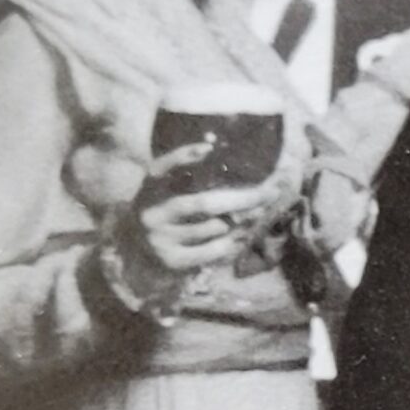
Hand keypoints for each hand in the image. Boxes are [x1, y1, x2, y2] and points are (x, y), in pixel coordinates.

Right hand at [115, 146, 275, 295]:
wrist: (138, 251)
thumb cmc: (168, 212)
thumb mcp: (168, 190)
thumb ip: (188, 173)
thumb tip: (214, 147)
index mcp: (150, 188)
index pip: (163, 167)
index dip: (183, 156)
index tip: (208, 148)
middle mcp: (152, 212)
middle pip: (205, 204)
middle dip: (244, 198)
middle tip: (271, 193)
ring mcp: (160, 239)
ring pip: (216, 227)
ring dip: (238, 222)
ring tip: (247, 218)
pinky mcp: (173, 261)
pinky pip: (216, 250)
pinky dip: (233, 243)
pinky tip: (239, 237)